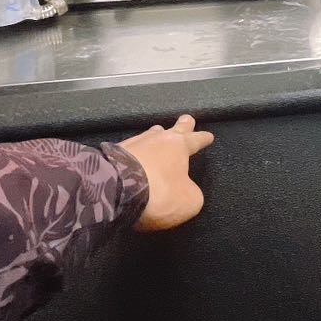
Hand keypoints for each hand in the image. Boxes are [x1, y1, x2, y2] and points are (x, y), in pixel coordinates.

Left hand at [120, 114, 214, 231]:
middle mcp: (157, 140)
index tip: (209, 136)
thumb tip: (187, 190)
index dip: (203, 139)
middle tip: (187, 119)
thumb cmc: (159, 193)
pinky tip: (133, 156)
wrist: (114, 191)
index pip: (195, 140)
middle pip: (173, 129)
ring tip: (158, 133)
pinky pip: (129, 151)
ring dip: (156, 135)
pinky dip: (135, 153)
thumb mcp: (188, 201)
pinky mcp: (112, 154)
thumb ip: (192, 193)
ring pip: (149, 135)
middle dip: (183, 125)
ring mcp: (132, 144)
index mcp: (179, 147)